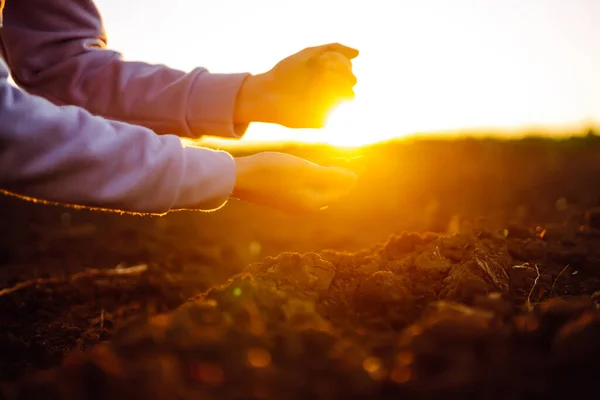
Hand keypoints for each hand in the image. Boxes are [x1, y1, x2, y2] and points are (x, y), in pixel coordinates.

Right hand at [232, 152, 356, 213]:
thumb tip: (354, 180)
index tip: (359, 159)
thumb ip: (330, 176)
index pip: (340, 190)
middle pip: (330, 192)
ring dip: (326, 176)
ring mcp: (291, 203)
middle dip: (340, 177)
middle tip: (351, 159)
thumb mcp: (305, 171)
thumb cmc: (273, 171)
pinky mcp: (280, 197)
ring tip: (334, 161)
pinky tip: (309, 168)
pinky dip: (312, 178)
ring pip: (316, 190)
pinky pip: (304, 188)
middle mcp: (303, 208)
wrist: (239, 177)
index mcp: (313, 203)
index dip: (350, 175)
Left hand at [235, 43, 358, 127]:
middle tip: (320, 71)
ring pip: (348, 95)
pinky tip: (312, 98)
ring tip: (316, 83)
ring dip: (334, 85)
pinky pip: (335, 110)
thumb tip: (359, 53)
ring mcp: (327, 107)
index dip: (338, 61)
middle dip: (337, 72)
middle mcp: (330, 92)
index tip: (322, 61)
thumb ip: (334, 49)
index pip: (348, 67)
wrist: (267, 93)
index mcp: (328, 76)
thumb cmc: (286, 72)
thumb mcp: (309, 54)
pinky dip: (327, 100)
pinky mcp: (321, 121)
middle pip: (351, 80)